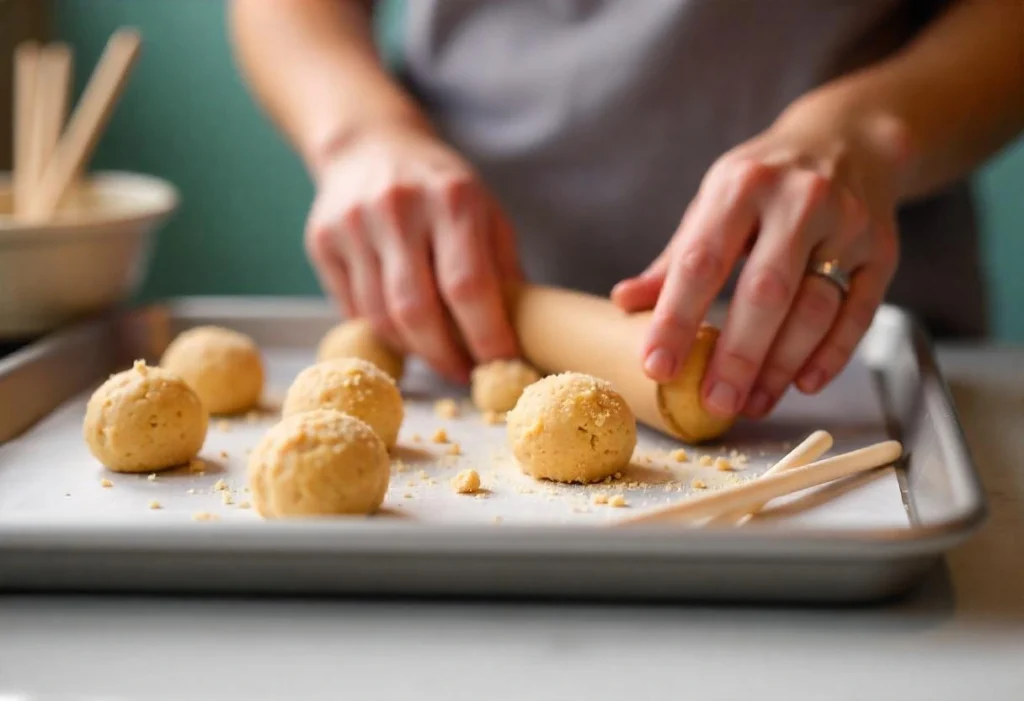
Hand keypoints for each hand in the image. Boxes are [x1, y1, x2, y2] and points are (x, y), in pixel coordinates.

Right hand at [304, 124, 520, 381]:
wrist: (369, 145)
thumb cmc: (441, 188)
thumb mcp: (486, 212)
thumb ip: (503, 269)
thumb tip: (522, 335)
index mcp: (452, 198)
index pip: (468, 286)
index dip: (486, 337)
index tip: (501, 365)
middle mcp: (398, 207)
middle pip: (418, 310)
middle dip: (445, 356)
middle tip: (464, 374)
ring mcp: (353, 223)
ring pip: (381, 317)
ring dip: (413, 349)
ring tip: (437, 354)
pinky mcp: (321, 240)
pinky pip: (352, 309)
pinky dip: (382, 331)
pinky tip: (403, 330)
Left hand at [613, 104, 908, 418]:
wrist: (850, 139)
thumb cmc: (766, 181)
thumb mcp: (715, 201)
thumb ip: (675, 258)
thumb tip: (624, 302)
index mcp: (741, 186)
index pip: (702, 262)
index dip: (677, 319)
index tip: (657, 366)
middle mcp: (799, 200)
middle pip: (766, 292)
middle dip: (737, 356)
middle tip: (714, 403)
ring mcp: (847, 225)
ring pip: (814, 309)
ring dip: (781, 366)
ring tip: (751, 403)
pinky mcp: (881, 250)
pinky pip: (858, 312)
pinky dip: (831, 355)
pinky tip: (802, 384)